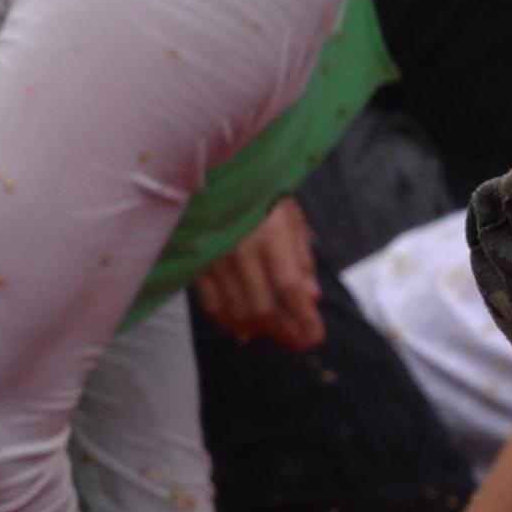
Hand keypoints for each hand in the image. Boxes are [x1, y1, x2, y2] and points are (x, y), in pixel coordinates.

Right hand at [192, 198, 325, 350]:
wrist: (208, 166)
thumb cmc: (258, 187)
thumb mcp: (290, 214)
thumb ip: (301, 256)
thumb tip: (311, 297)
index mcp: (268, 234)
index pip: (289, 286)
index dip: (303, 317)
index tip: (316, 337)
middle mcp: (238, 250)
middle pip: (261, 306)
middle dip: (284, 332)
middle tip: (300, 344)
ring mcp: (213, 258)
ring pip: (235, 310)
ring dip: (258, 330)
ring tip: (277, 336)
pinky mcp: (194, 262)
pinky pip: (210, 302)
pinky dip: (227, 321)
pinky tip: (243, 329)